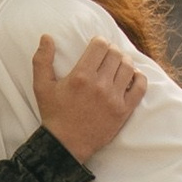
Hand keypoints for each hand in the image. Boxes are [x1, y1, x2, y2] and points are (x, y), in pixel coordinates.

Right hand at [34, 31, 145, 161]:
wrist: (66, 144)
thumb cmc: (53, 114)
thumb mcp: (41, 86)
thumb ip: (42, 59)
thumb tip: (46, 37)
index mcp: (81, 76)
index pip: (100, 46)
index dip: (99, 41)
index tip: (97, 46)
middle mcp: (100, 85)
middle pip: (115, 54)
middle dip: (111, 51)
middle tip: (107, 56)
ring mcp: (114, 98)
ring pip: (128, 68)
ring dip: (124, 62)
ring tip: (118, 65)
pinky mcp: (124, 111)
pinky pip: (140, 88)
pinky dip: (139, 78)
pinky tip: (132, 77)